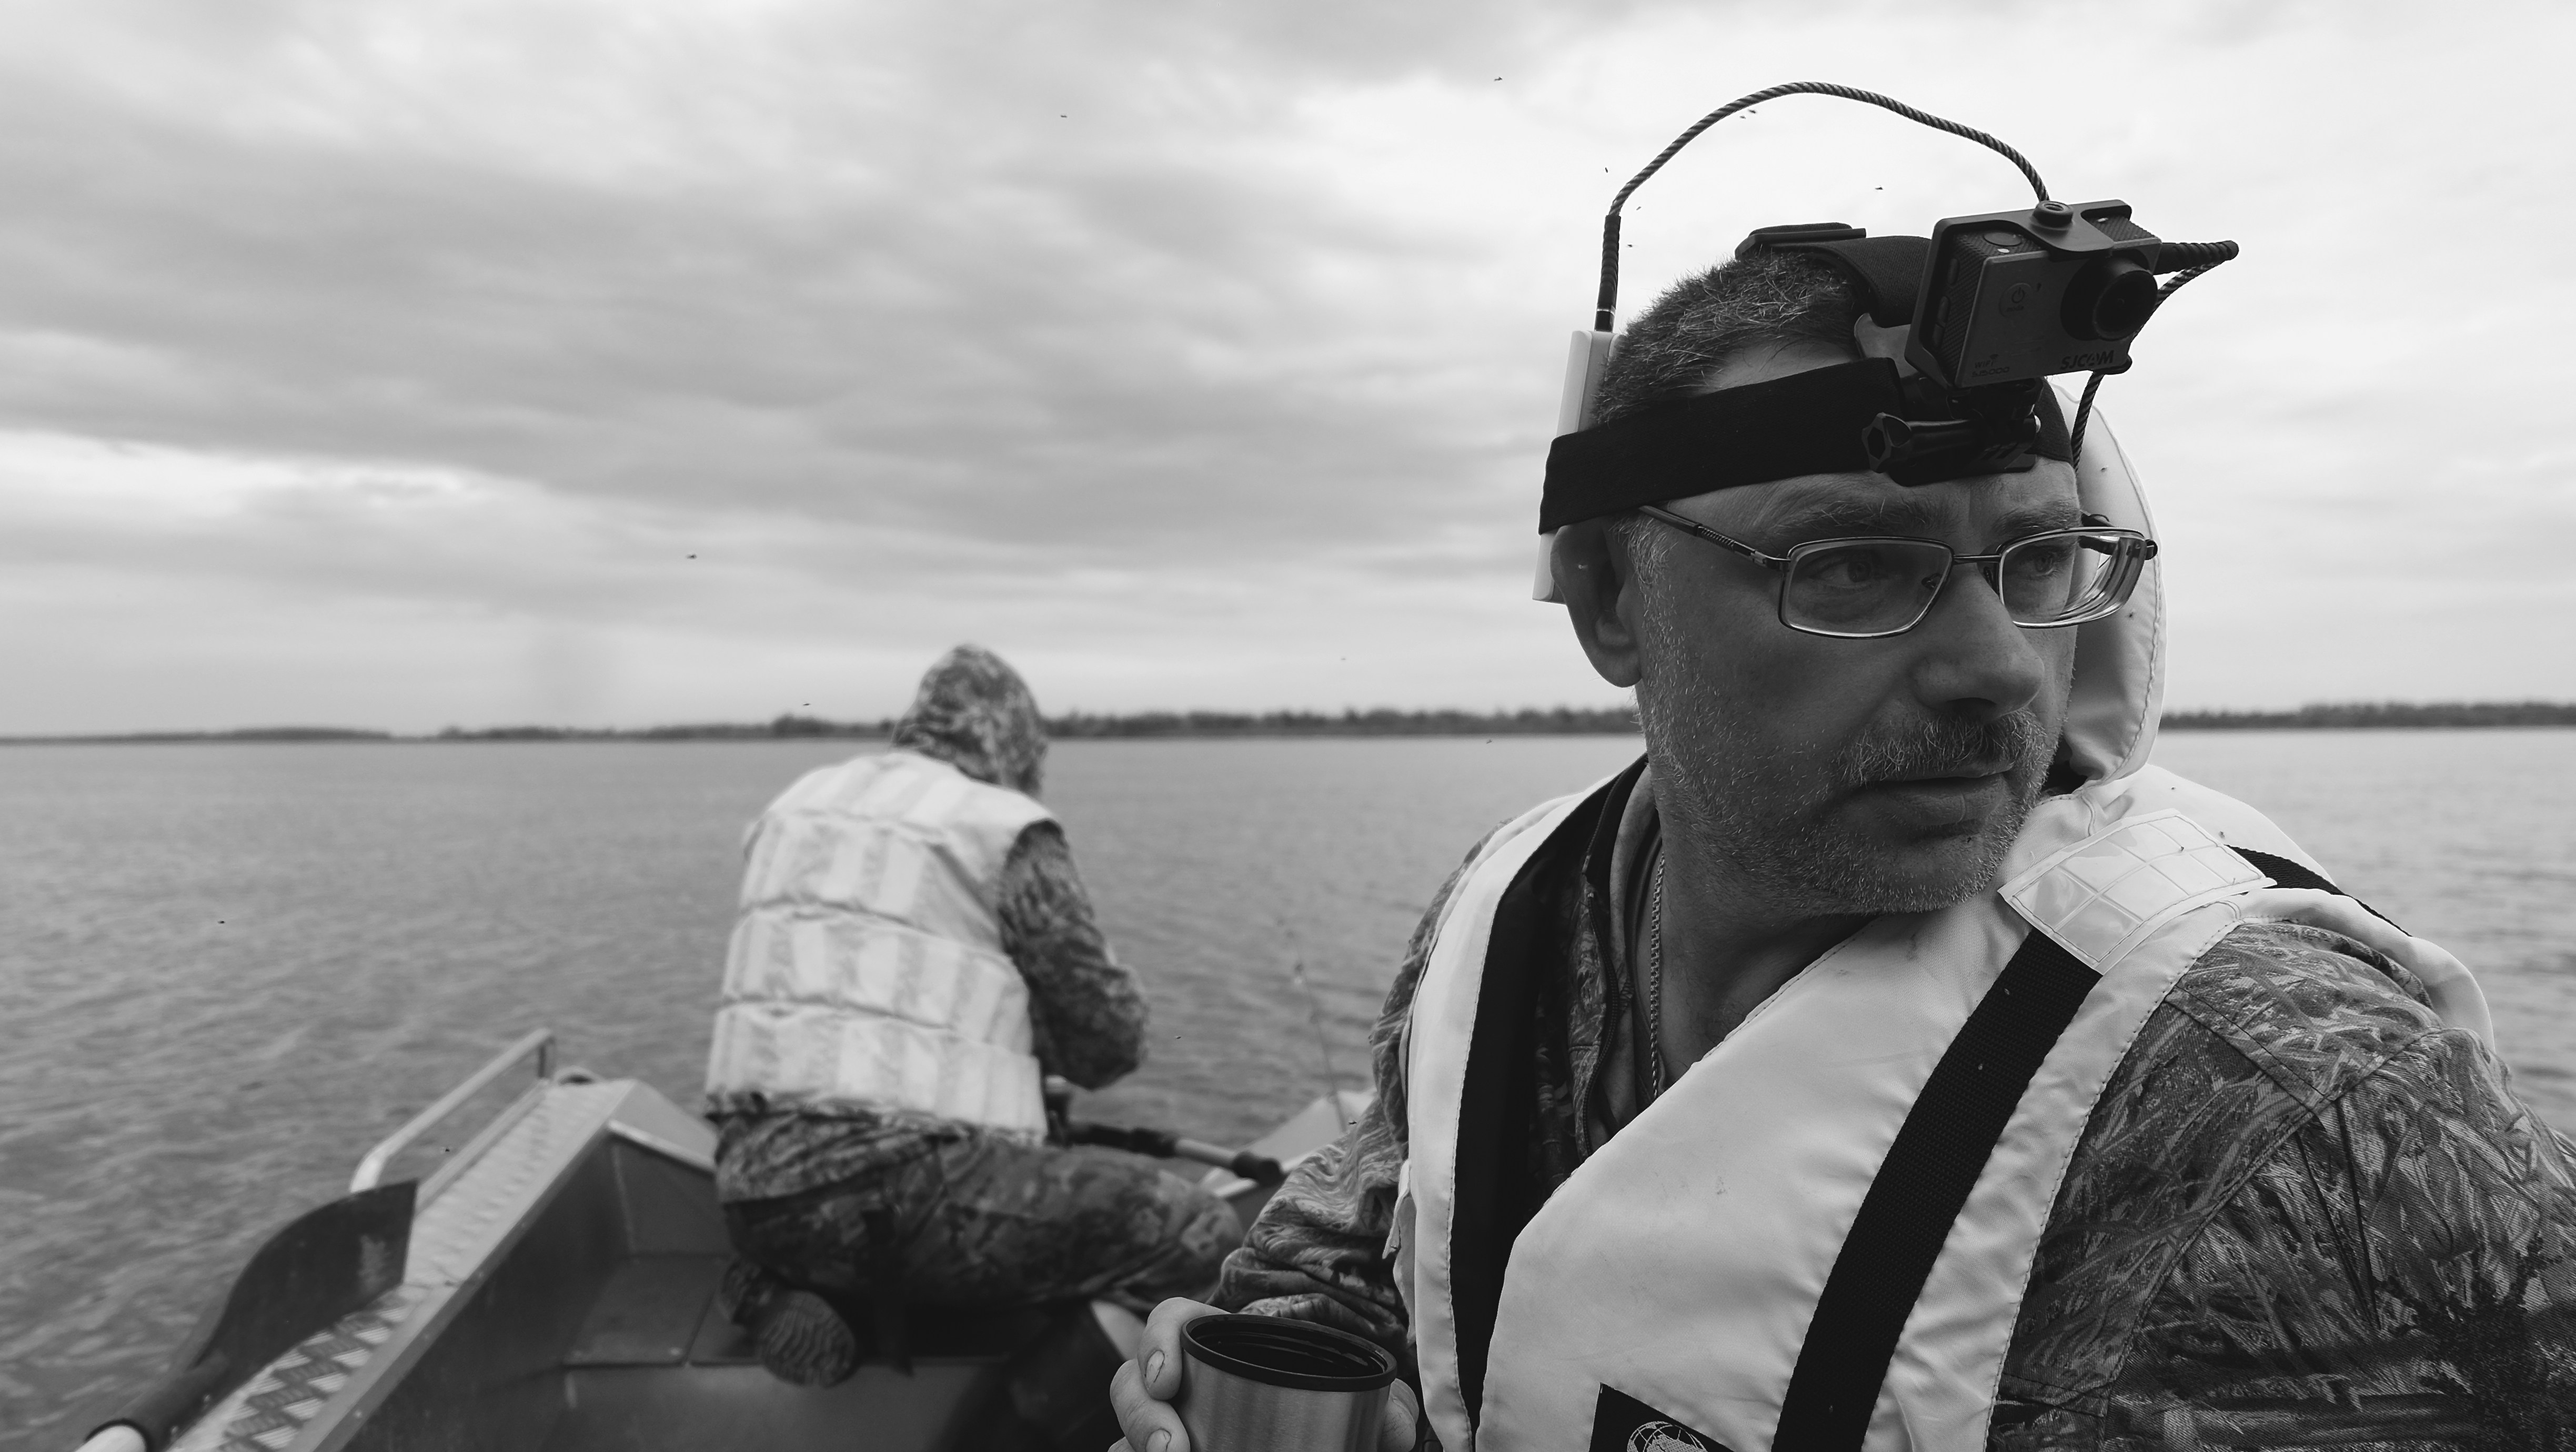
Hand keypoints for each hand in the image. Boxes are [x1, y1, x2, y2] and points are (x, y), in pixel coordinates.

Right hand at [1106, 1298, 1420, 1451]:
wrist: (1329, 1445)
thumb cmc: (1332, 1427)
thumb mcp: (1360, 1408)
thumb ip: (1386, 1407)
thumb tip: (1396, 1421)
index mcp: (1225, 1352)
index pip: (1174, 1322)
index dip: (1158, 1339)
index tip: (1167, 1379)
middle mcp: (1185, 1390)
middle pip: (1132, 1382)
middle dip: (1141, 1414)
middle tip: (1172, 1449)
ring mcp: (1169, 1432)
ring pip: (1124, 1435)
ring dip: (1136, 1445)